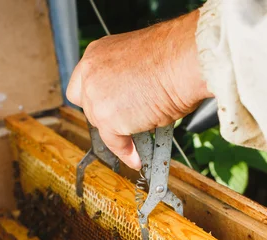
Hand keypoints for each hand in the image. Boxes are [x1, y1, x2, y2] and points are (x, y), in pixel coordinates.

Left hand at [66, 10, 211, 169]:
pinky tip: (136, 157)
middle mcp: (90, 74)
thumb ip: (127, 78)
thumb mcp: (139, 60)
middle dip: (106, 115)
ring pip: (101, 125)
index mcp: (97, 54)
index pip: (83, 82)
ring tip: (139, 137)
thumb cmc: (173, 56)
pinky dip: (126, 152)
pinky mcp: (107, 119)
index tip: (107, 105)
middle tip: (124, 121)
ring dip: (119, 132)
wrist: (183, 61)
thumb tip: (134, 97)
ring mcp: (96, 97)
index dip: (96, 97)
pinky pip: (115, 143)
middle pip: (88, 106)